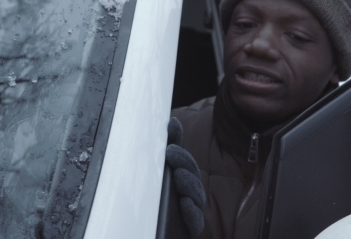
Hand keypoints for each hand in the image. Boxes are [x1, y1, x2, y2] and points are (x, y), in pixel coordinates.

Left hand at [166, 117, 204, 236]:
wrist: (155, 232)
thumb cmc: (159, 205)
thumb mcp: (163, 174)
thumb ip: (170, 148)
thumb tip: (173, 122)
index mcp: (183, 181)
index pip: (186, 164)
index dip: (181, 153)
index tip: (169, 146)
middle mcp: (189, 195)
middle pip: (192, 176)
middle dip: (184, 164)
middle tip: (170, 154)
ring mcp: (192, 211)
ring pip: (195, 196)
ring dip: (188, 184)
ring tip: (178, 175)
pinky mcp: (191, 228)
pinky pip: (195, 221)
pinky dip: (192, 212)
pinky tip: (184, 202)